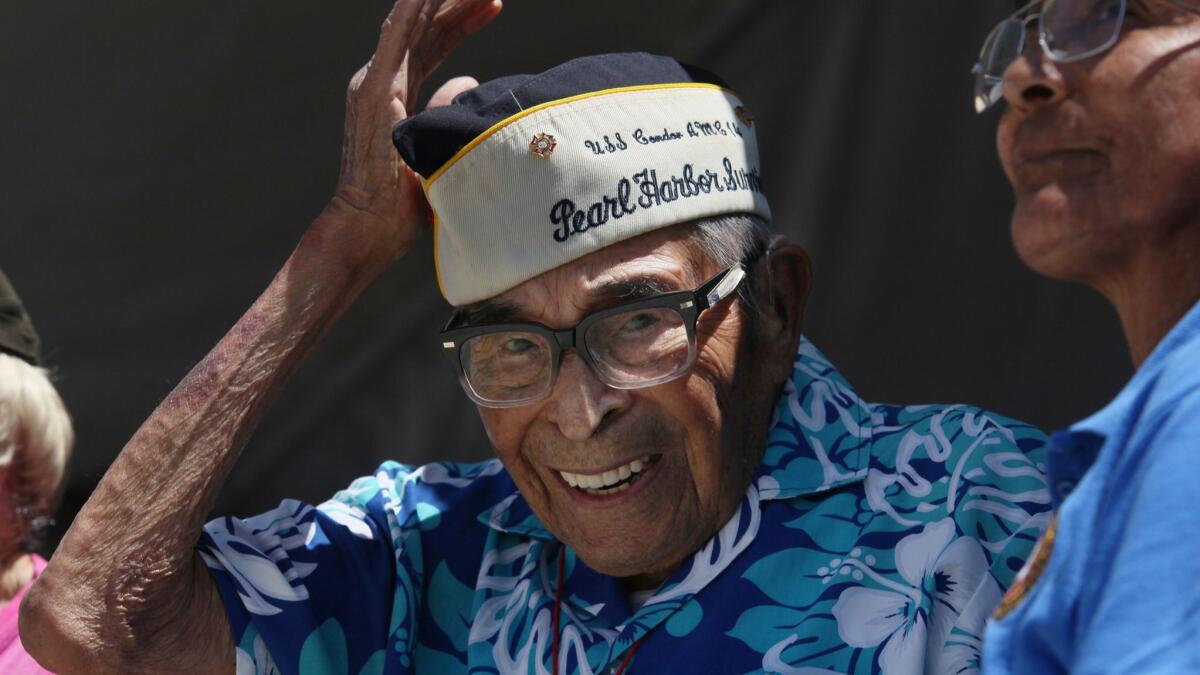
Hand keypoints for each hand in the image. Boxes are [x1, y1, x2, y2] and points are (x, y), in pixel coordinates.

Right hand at [326, 0, 500, 261]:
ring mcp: (375, 83)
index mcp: (398, 93)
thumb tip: (471, 82)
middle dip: (458, 4)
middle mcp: (383, 81)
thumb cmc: (403, 203)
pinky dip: (411, 10)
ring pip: (410, 25)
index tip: (495, 4)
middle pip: (425, 29)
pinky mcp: (375, 91)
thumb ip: (449, 109)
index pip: (434, 44)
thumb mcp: (440, 145)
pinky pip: (396, 38)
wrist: (369, 227)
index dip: (462, 21)